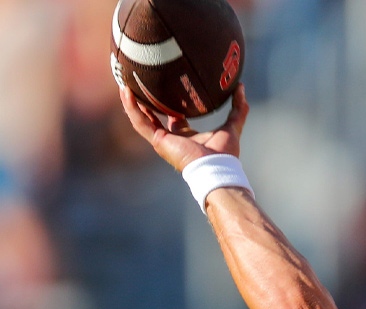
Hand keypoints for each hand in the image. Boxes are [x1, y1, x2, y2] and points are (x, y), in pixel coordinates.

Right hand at [119, 84, 248, 171]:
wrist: (218, 169)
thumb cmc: (225, 154)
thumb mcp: (232, 126)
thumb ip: (238, 108)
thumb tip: (241, 88)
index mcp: (186, 135)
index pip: (172, 116)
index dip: (167, 102)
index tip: (164, 85)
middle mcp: (172, 138)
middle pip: (153, 116)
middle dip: (144, 101)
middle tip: (138, 81)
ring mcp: (162, 141)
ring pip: (141, 118)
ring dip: (131, 102)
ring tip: (124, 82)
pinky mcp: (158, 141)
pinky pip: (140, 122)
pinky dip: (131, 107)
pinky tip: (125, 92)